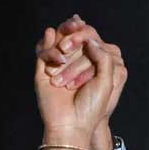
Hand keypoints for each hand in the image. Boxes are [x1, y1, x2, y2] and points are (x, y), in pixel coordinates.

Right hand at [35, 15, 127, 149]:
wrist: (72, 124)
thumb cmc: (91, 106)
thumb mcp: (106, 80)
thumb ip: (102, 56)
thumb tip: (90, 38)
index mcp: (89, 64)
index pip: (87, 39)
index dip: (86, 31)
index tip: (86, 31)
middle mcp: (73, 63)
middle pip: (70, 36)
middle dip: (72, 28)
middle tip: (75, 25)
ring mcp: (57, 66)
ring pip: (56, 41)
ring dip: (61, 36)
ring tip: (66, 46)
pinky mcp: (42, 71)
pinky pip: (43, 52)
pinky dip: (50, 49)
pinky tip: (59, 57)